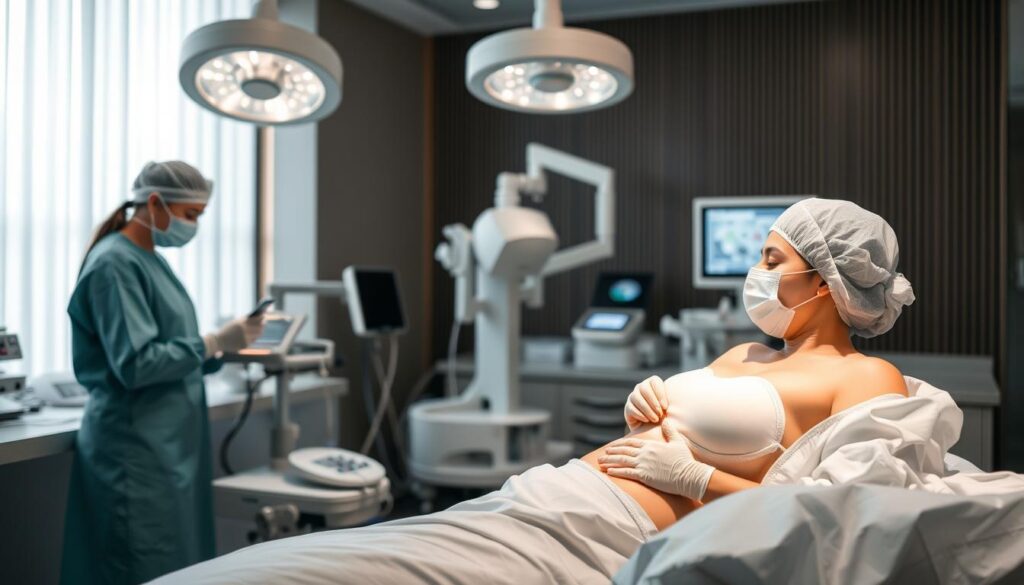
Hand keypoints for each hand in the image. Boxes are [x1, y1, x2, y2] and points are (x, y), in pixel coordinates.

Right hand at [203, 315, 264, 356]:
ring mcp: (245, 338)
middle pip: (259, 327)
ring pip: (257, 334)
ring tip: (260, 328)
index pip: (256, 319)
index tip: (264, 315)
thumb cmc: (226, 331)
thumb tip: (257, 318)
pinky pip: (252, 340)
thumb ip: (244, 321)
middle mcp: (244, 331)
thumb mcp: (234, 323)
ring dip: (259, 331)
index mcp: (241, 323)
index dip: (261, 317)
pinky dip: (253, 337)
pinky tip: (254, 334)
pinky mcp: (245, 345)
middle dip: (262, 324)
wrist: (218, 342)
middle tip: (264, 322)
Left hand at [598, 420, 715, 501]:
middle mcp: (644, 454)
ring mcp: (643, 464)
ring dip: (609, 461)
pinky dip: (616, 471)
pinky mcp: (644, 476)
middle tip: (602, 453)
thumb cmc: (684, 460)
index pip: (630, 443)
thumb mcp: (677, 442)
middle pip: (623, 451)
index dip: (619, 444)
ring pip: (621, 461)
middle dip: (611, 452)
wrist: (689, 475)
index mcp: (651, 445)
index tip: (612, 446)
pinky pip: (626, 473)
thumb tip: (665, 420)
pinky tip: (608, 472)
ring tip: (600, 462)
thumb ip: (670, 431)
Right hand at [624, 376, 668, 429]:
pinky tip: (646, 420)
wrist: (653, 428)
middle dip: (653, 402)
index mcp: (652, 383)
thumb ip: (670, 402)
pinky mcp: (628, 407)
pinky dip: (640, 414)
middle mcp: (641, 387)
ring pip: (637, 398)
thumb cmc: (664, 414)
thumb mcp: (669, 407)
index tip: (665, 407)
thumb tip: (671, 401)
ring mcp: (633, 397)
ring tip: (655, 419)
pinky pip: (631, 408)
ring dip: (647, 409)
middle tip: (660, 414)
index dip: (660, 393)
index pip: (654, 381)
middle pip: (644, 388)